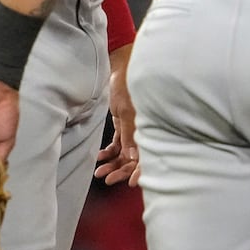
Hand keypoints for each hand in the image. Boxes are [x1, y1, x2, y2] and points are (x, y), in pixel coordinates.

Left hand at [94, 44, 139, 185]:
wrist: (117, 66)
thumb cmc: (126, 84)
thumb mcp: (126, 110)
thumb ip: (130, 134)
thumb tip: (134, 157)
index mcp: (150, 126)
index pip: (149, 154)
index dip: (142, 170)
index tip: (131, 182)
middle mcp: (144, 129)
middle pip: (135, 157)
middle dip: (122, 170)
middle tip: (107, 180)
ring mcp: (133, 127)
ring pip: (125, 153)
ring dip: (113, 164)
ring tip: (99, 173)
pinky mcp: (123, 124)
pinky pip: (117, 144)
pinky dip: (108, 152)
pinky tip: (99, 158)